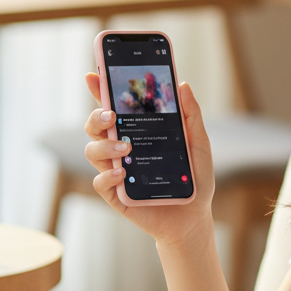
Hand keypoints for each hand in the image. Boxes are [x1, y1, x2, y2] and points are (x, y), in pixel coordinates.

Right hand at [83, 73, 215, 244]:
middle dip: (96, 116)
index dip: (101, 89)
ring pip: (92, 151)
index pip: (114, 106)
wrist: (194, 216)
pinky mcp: (116, 195)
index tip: (93, 74)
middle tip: (111, 115)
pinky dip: (107, 176)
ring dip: (104, 146)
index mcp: (137, 131)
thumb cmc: (194, 177)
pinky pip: (99, 182)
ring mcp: (115, 171)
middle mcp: (121, 148)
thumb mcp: (199, 143)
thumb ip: (191, 115)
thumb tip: (183, 85)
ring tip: (126, 148)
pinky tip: (122, 173)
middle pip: (95, 126)